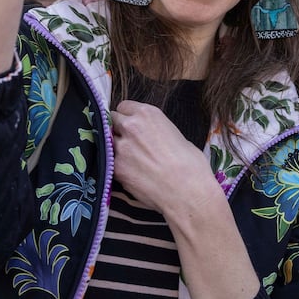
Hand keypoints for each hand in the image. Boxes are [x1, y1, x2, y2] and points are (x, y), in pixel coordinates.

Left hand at [111, 101, 218, 219]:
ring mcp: (121, 147)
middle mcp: (131, 126)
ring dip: (115, 148)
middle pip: (112, 121)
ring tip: (129, 160)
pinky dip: (116, 166)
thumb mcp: (177, 136)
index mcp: (148, 114)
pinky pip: (110, 162)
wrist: (187, 191)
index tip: (130, 124)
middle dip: (119, 129)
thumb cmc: (191, 165)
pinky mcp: (116, 168)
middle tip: (129, 142)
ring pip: (108, 141)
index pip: (124, 107)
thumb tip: (152, 138)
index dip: (127, 117)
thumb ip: (157, 132)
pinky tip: (130, 173)